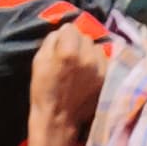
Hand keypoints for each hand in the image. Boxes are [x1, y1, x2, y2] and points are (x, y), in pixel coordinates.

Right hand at [25, 19, 108, 139]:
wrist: (59, 117)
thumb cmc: (44, 89)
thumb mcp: (39, 60)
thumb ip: (52, 40)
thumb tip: (63, 30)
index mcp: (68, 51)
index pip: (71, 28)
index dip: (64, 35)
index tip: (61, 44)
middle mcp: (88, 57)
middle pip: (85, 37)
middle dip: (77, 43)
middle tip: (70, 56)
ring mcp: (100, 68)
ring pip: (96, 48)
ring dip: (89, 52)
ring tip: (81, 65)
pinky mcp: (107, 77)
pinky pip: (105, 60)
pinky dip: (97, 63)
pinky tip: (89, 72)